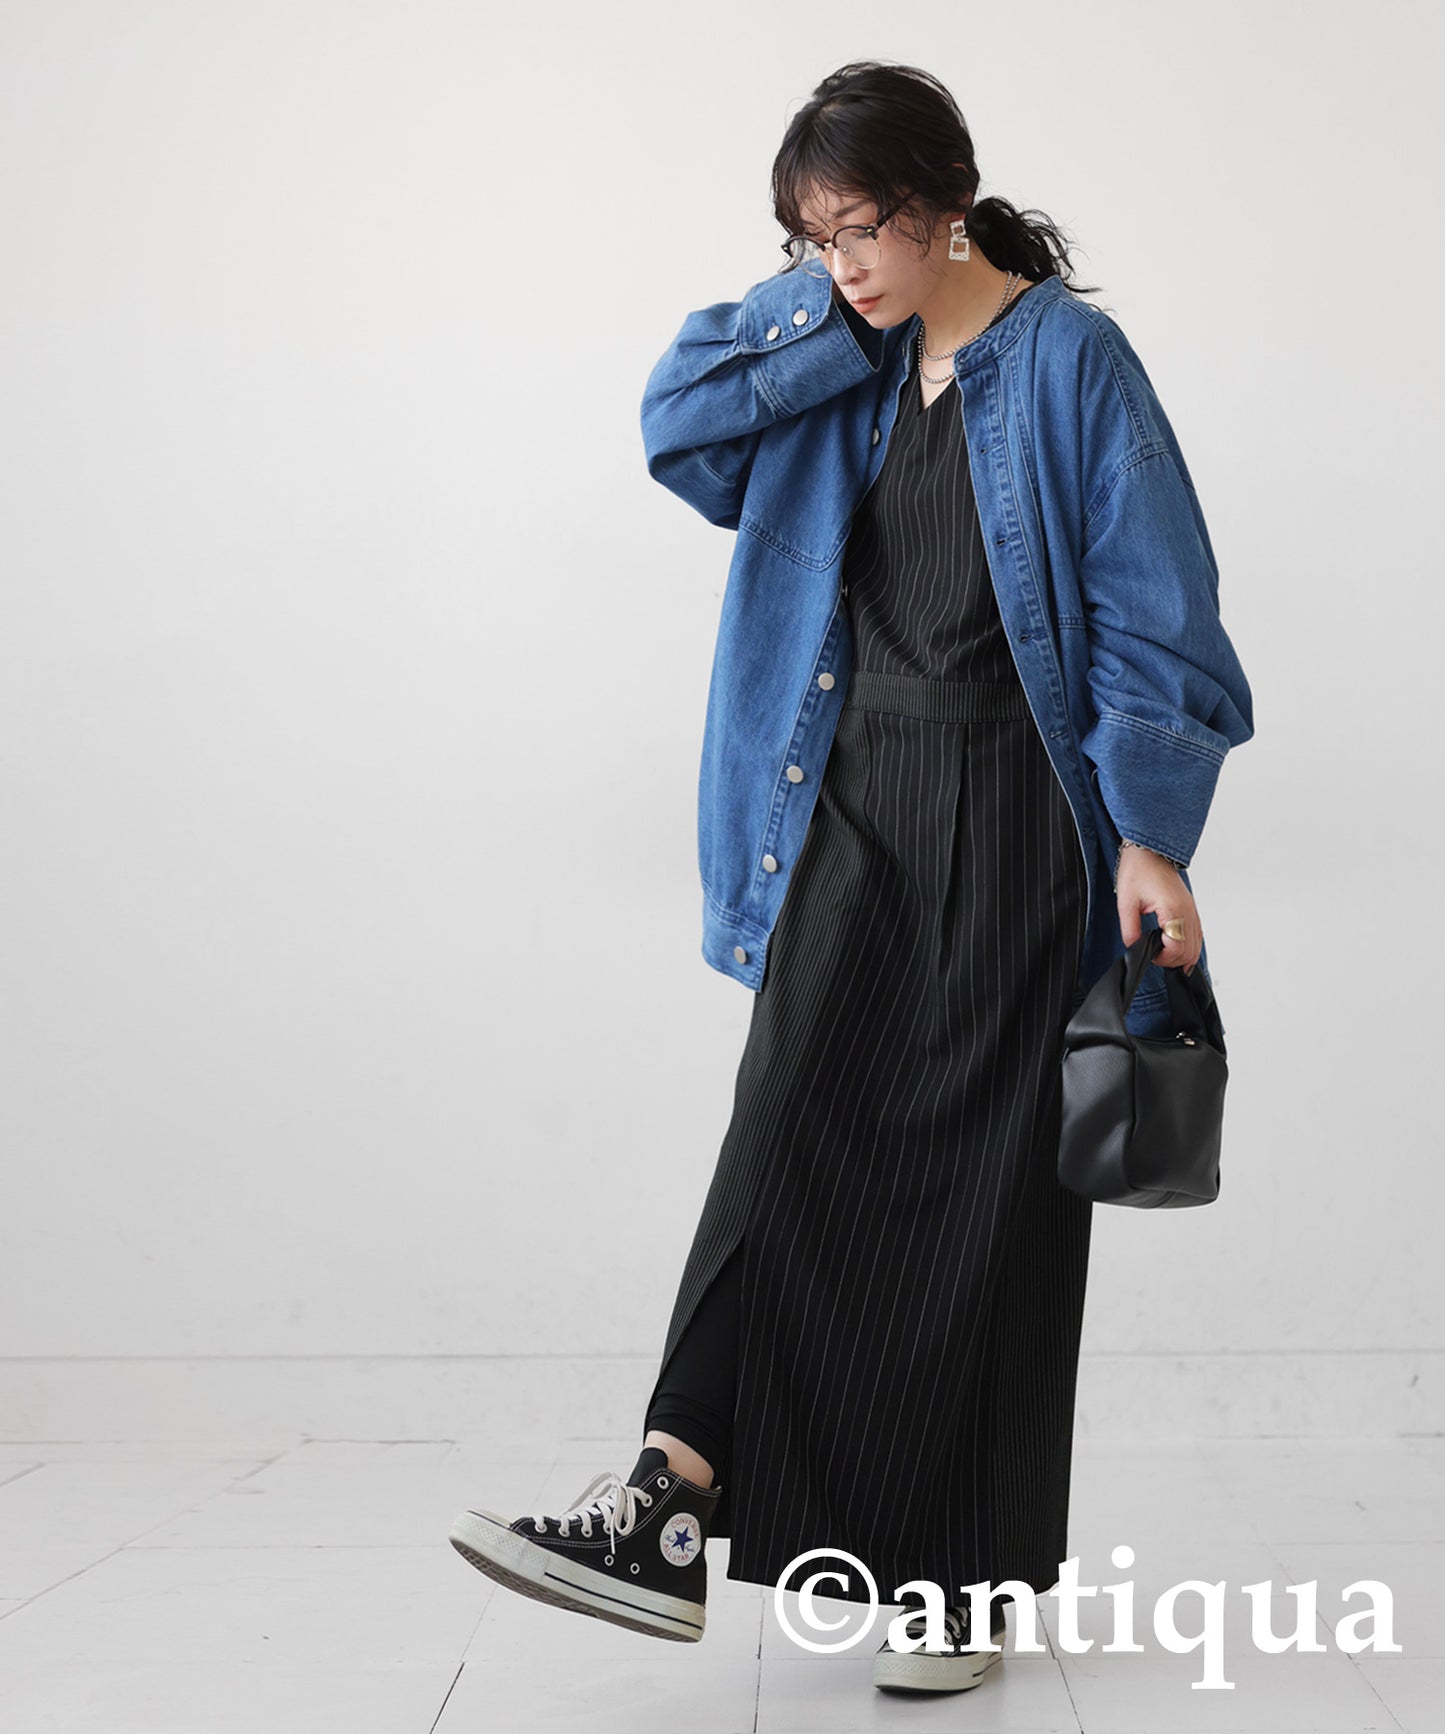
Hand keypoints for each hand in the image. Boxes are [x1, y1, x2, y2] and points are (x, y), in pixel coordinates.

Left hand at [1115, 845, 1200, 974]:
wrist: (1149, 851)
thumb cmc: (1138, 870)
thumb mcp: (1126, 903)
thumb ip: (1130, 931)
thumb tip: (1134, 949)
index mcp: (1174, 910)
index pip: (1177, 949)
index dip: (1163, 959)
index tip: (1149, 955)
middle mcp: (1188, 911)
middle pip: (1190, 952)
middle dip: (1172, 960)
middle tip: (1154, 956)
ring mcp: (1192, 910)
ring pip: (1197, 945)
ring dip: (1181, 955)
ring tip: (1162, 953)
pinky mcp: (1190, 908)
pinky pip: (1197, 934)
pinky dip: (1189, 946)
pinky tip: (1176, 948)